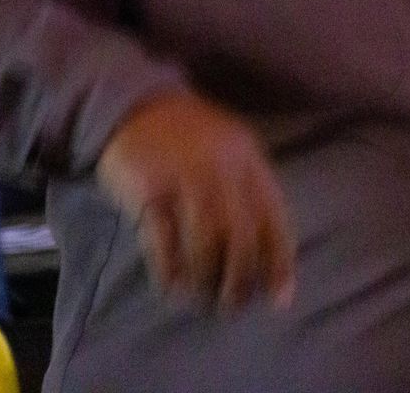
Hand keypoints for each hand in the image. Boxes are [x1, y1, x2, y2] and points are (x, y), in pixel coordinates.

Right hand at [96, 88, 295, 311]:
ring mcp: (184, 178)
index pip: (274, 218)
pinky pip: (162, 241)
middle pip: (242, 236)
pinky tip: (172, 288)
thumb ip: (248, 192)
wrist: (130, 104)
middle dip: (241, 280)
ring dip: (205, 280)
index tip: (279, 299)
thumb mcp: (229, 153)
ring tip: (201, 299)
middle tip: (233, 305)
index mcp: (249, 159)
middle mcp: (222, 169)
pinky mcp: (148, 190)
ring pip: (205, 242)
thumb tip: (266, 255)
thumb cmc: (186, 138)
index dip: (279, 263)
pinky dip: (170, 271)